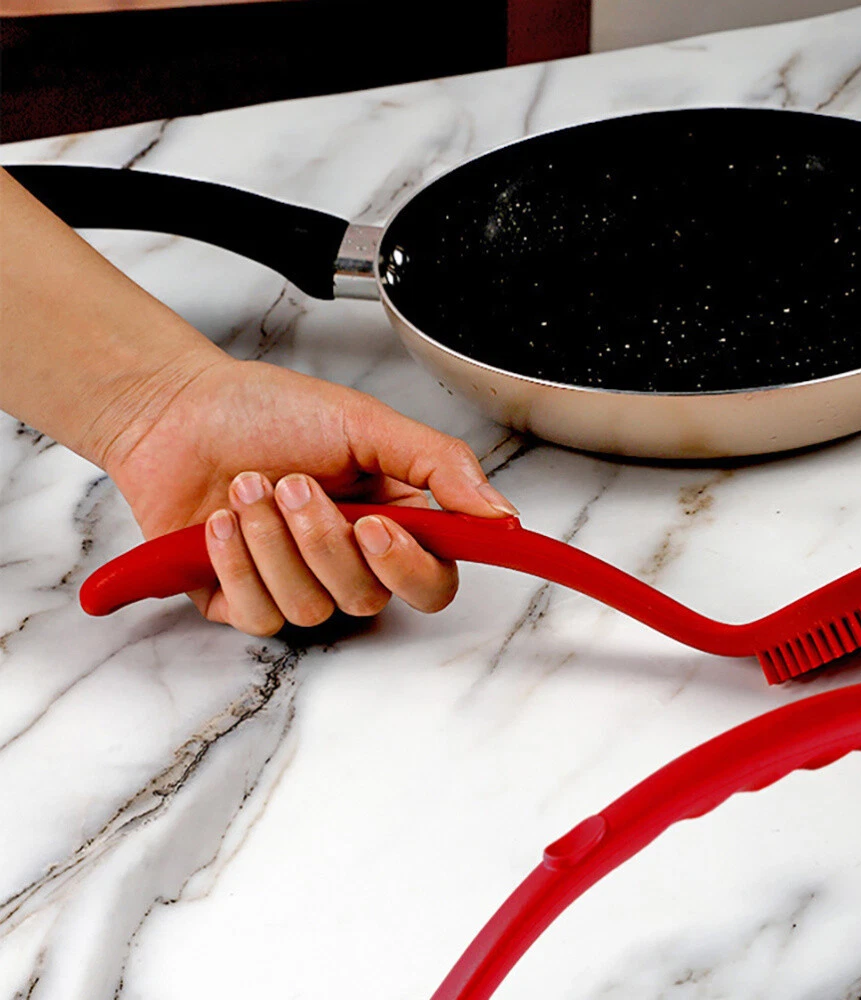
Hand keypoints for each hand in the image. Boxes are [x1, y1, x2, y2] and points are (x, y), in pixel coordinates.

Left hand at [103, 354, 517, 635]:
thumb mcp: (367, 422)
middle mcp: (347, 561)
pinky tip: (219, 520)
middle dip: (325, 541)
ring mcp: (296, 585)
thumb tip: (499, 514)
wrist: (177, 411)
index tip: (377, 526)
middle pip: (369, 598)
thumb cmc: (269, 411)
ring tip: (249, 487)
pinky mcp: (242, 602)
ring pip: (311, 607)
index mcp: (390, 520)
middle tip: (295, 483)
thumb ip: (441, 465)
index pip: (431, 581)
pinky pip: (258, 614)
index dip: (410, 568)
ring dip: (274, 542)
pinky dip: (236, 562)